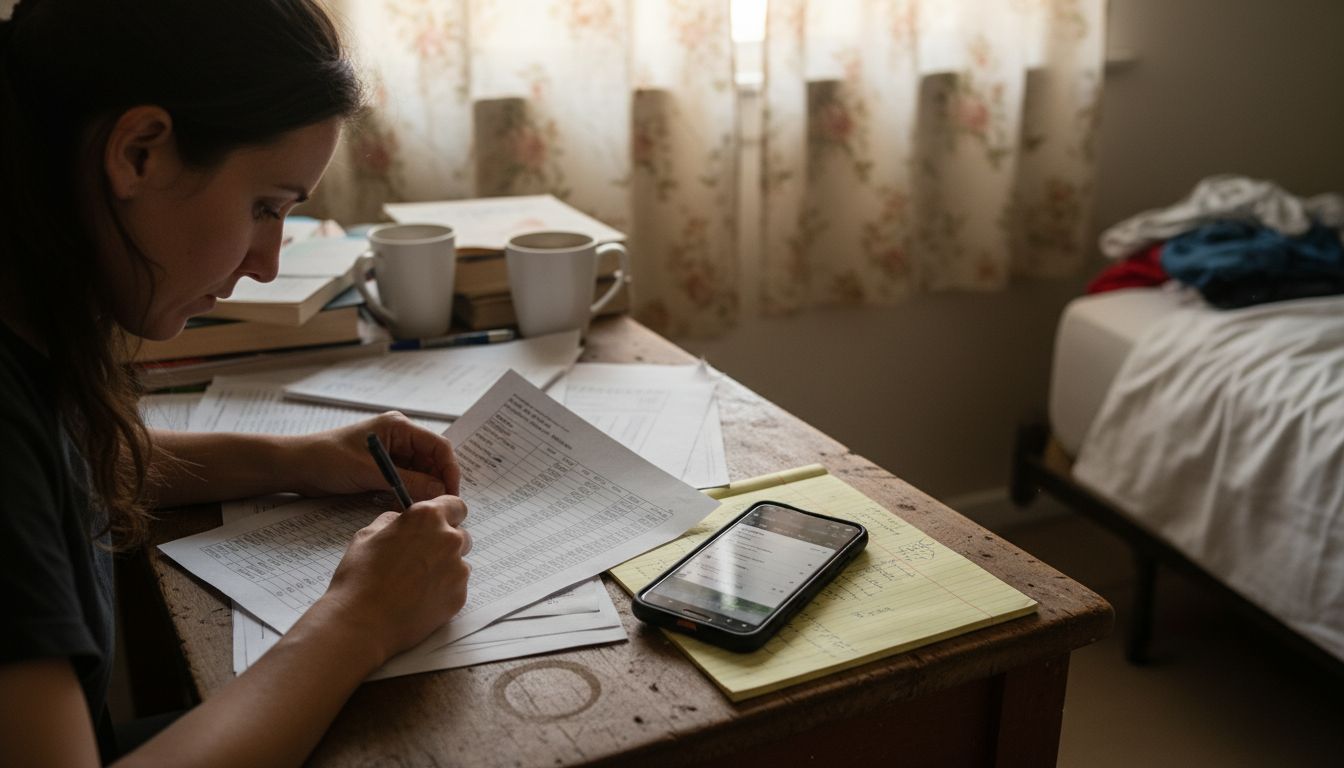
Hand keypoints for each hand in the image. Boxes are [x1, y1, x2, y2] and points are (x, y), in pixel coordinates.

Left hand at [284, 412, 459, 499]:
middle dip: (436, 483)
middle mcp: (400, 437)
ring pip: (420, 474)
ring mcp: (391, 453)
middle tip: (436, 509)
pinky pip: (406, 481)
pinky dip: (406, 494)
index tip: (451, 495)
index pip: (439, 447)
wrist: (296, 466)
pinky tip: (401, 507)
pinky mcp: (382, 468)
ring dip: (421, 491)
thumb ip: (408, 482)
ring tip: (416, 510)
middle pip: (432, 461)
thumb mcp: (370, 472)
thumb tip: (440, 492)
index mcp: (399, 427)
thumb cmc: (327, 460)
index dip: (449, 470)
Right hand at [318, 495, 471, 661]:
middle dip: (444, 544)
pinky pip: (456, 587)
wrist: (362, 622)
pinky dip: (443, 590)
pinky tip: (418, 599)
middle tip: (419, 559)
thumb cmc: (359, 577)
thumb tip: (402, 520)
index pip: (455, 505)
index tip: (439, 523)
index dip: (447, 515)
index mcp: (427, 517)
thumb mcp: (367, 535)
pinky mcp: (460, 595)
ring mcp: (458, 569)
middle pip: (460, 536)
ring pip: (459, 563)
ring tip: (414, 583)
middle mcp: (449, 539)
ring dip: (444, 568)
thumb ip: (393, 521)